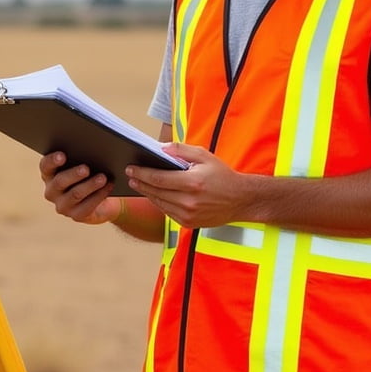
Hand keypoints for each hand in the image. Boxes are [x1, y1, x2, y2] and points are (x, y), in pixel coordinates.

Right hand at [39, 151, 119, 224]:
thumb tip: (91, 149)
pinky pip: (87, 206)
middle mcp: (52, 191)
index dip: (52, 161)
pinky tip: (108, 187)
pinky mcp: (76, 216)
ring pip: (75, 195)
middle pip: (59, 182)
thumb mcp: (85, 164)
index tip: (62, 155)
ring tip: (102, 177)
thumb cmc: (91, 174)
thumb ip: (82, 156)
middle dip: (73, 174)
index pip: (45, 166)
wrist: (104, 199)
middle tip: (86, 168)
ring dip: (90, 185)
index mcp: (50, 174)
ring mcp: (62, 205)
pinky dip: (99, 195)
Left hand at [125, 143, 249, 229]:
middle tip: (130, 176)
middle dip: (140, 183)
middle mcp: (189, 201)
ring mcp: (188, 215)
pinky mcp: (189, 223)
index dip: (142, 173)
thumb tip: (162, 148)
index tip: (131, 168)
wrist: (240, 200)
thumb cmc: (222, 175)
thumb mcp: (205, 156)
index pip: (159, 178)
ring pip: (159, 203)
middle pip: (156, 192)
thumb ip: (182, 150)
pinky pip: (167, 212)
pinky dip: (159, 203)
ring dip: (147, 193)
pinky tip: (153, 194)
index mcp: (192, 183)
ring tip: (138, 184)